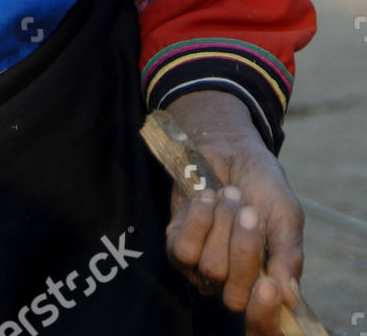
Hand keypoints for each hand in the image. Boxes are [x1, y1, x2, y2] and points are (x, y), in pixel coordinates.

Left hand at [162, 90, 303, 335]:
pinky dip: (198, 220)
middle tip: (249, 211)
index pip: (261, 321)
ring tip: (229, 197)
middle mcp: (232, 282)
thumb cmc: (262, 185)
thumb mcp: (286, 217)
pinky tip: (206, 198)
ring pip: (210, 269)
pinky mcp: (176, 244)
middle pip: (234, 295)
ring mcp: (202, 266)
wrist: (231, 148)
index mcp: (265, 282)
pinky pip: (182, 250)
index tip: (270, 286)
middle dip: (244, 248)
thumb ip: (288, 255)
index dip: (264, 312)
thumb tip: (290, 298)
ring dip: (221, 226)